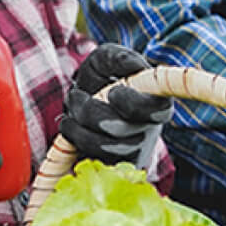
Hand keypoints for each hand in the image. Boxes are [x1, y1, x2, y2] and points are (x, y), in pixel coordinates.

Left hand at [58, 44, 172, 166]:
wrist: (84, 99)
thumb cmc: (101, 77)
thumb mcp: (108, 59)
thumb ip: (121, 59)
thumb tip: (136, 67)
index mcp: (155, 104)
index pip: (157, 111)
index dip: (134, 105)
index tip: (113, 92)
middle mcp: (147, 131)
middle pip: (123, 132)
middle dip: (91, 113)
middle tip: (75, 95)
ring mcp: (130, 152)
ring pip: (104, 148)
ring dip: (78, 127)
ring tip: (69, 112)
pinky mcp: (111, 166)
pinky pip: (93, 162)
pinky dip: (75, 142)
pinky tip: (70, 127)